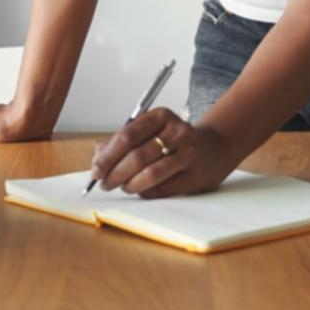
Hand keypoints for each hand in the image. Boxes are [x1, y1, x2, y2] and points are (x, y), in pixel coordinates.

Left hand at [89, 107, 237, 197]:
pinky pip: (164, 188)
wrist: (214, 148)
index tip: (96, 170)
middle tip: (104, 183)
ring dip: (130, 185)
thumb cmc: (172, 141)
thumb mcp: (150, 131)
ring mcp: (189, 153)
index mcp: (161, 116)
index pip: (127, 136)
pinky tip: (140, 191)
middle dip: (115, 173)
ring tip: (122, 187)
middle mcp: (177, 131)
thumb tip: (97, 157)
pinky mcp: (197, 174)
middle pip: (137, 156)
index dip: (108, 155)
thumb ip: (122, 141)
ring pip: (151, 174)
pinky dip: (146, 192)